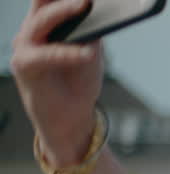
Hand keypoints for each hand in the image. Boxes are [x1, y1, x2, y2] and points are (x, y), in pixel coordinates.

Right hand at [9, 0, 104, 166]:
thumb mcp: (91, 53)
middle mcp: (32, 31)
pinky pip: (46, 54)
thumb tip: (95, 12)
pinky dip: (67, 53)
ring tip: (84, 5)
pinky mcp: (24, 65)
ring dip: (63, 12)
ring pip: (41, 21)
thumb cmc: (80, 82)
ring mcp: (25, 46)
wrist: (71, 117)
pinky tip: (86, 54)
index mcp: (47, 24)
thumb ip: (91, 32)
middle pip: (42, 2)